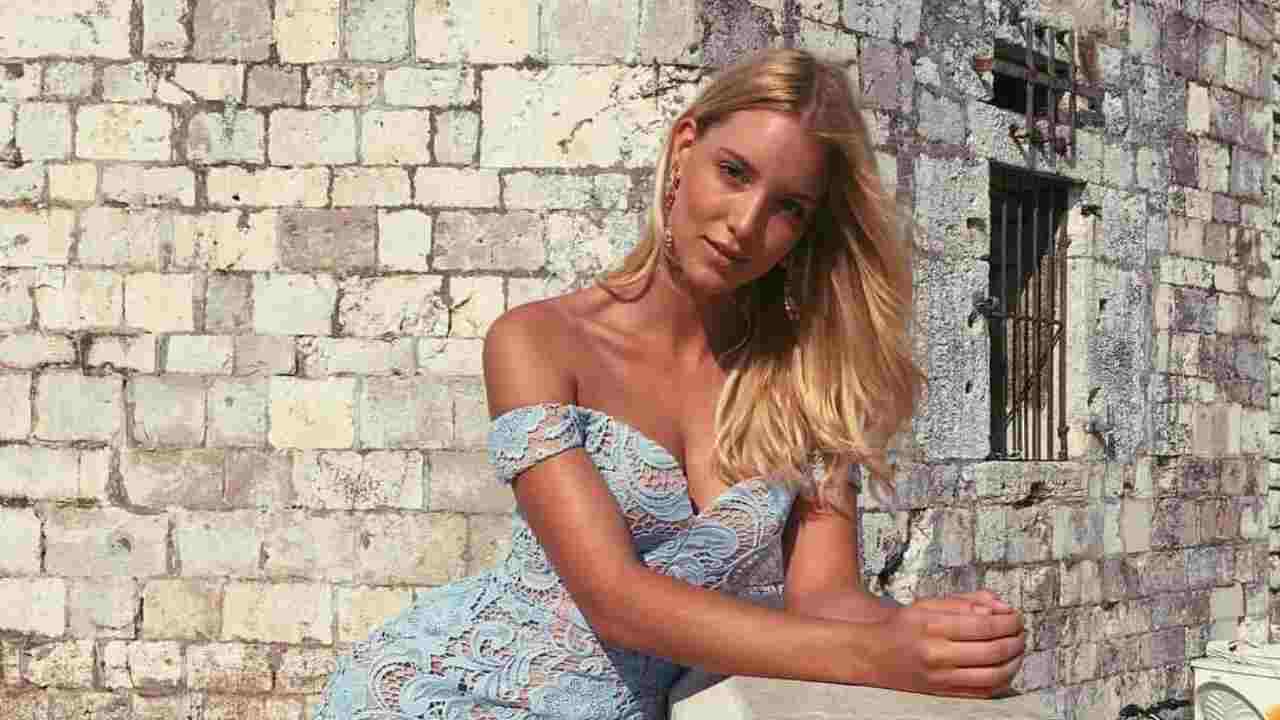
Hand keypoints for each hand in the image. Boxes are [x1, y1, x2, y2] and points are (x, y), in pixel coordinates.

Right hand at [871, 594, 1025, 698]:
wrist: (871, 655)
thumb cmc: (902, 626)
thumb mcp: (927, 604)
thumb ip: (964, 602)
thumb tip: (1000, 607)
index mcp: (932, 626)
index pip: (984, 625)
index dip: (1008, 622)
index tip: (1016, 617)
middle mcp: (936, 654)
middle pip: (993, 651)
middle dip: (1016, 640)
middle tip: (1021, 632)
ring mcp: (940, 677)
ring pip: (993, 675)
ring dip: (1015, 662)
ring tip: (1018, 649)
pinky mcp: (943, 693)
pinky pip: (983, 692)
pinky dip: (1003, 681)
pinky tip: (1006, 668)